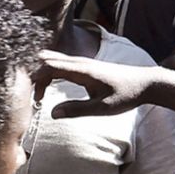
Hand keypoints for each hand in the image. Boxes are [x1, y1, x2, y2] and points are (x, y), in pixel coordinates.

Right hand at [41, 50, 161, 118]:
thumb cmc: (126, 95)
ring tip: (37, 96)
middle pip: (45, 59)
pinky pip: (58, 64)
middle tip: (30, 96)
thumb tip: (52, 113)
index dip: (35, 79)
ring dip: (40, 75)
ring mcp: (80, 61)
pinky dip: (47, 74)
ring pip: (50, 60)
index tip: (31, 97)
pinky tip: (47, 89)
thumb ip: (77, 110)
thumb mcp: (103, 108)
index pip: (49, 66)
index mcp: (82, 70)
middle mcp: (79, 61)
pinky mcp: (82, 65)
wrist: (144, 82)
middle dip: (33, 75)